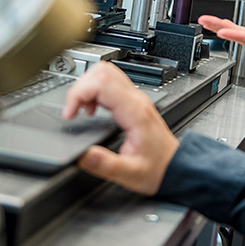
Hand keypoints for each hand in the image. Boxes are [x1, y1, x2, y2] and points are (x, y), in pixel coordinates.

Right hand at [62, 61, 178, 194]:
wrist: (175, 166)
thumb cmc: (158, 168)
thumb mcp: (130, 174)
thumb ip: (105, 165)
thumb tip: (82, 155)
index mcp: (135, 112)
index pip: (101, 84)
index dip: (78, 94)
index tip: (69, 114)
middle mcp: (136, 100)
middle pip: (103, 71)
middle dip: (80, 87)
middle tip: (72, 111)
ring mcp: (136, 98)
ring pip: (107, 73)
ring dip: (87, 86)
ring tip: (80, 110)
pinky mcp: (133, 102)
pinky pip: (111, 83)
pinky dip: (95, 90)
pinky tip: (91, 109)